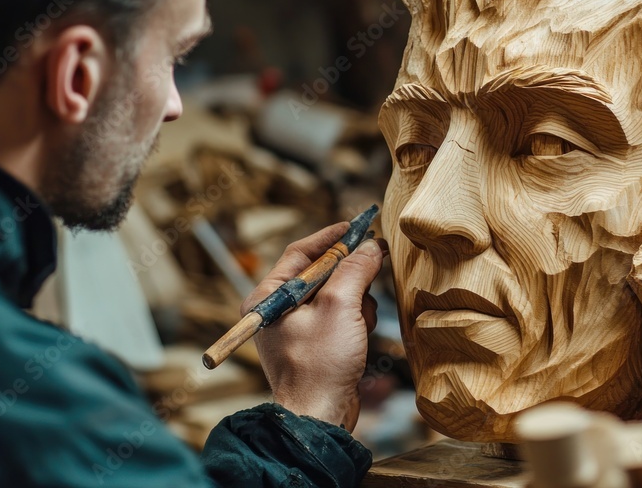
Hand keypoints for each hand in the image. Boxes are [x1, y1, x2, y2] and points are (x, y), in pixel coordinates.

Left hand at [242, 223, 387, 430]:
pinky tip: (360, 336)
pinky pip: (342, 317)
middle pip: (323, 273)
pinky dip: (356, 320)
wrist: (320, 416)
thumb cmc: (319, 365)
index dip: (331, 238)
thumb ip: (354, 270)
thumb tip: (370, 246)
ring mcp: (298, 328)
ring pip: (338, 295)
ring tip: (358, 323)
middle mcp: (279, 310)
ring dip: (357, 303)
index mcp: (268, 298)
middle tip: (373, 266)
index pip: (300, 253)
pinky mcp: (316, 343)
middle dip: (350, 277)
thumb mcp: (339, 307)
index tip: (356, 226)